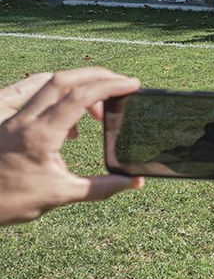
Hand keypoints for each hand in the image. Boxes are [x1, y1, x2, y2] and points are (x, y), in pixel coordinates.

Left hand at [0, 68, 142, 225]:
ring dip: (77, 85)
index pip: (80, 97)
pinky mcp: (2, 118)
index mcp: (40, 135)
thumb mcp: (59, 195)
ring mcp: (9, 115)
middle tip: (121, 83)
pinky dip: (56, 94)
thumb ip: (101, 187)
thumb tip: (135, 182)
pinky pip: (30, 91)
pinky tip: (66, 117)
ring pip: (47, 82)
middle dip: (98, 76)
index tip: (133, 85)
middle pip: (64, 79)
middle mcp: (23, 119)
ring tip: (96, 107)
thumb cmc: (8, 202)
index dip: (110, 86)